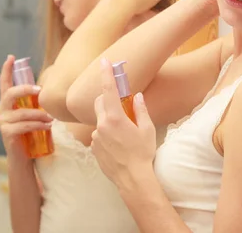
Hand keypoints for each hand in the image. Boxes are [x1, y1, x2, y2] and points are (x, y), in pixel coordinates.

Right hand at [0, 55, 52, 159]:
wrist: (24, 158)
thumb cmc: (30, 134)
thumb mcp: (31, 116)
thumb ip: (34, 104)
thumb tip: (48, 91)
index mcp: (7, 104)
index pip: (4, 84)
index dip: (6, 70)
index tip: (10, 57)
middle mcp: (1, 111)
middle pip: (10, 94)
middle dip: (25, 89)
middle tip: (39, 90)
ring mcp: (2, 122)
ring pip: (22, 113)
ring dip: (39, 115)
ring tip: (51, 119)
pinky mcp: (7, 133)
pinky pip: (25, 126)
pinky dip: (38, 125)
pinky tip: (48, 127)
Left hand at [91, 58, 156, 188]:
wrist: (132, 179)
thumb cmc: (142, 154)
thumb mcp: (147, 130)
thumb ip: (140, 110)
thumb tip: (136, 96)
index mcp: (115, 118)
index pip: (108, 90)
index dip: (106, 74)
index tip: (105, 62)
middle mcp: (101, 125)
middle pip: (100, 103)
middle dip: (107, 100)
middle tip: (120, 104)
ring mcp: (95, 137)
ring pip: (100, 121)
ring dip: (109, 121)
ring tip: (124, 135)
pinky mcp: (93, 148)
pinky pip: (98, 135)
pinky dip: (106, 135)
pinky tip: (118, 146)